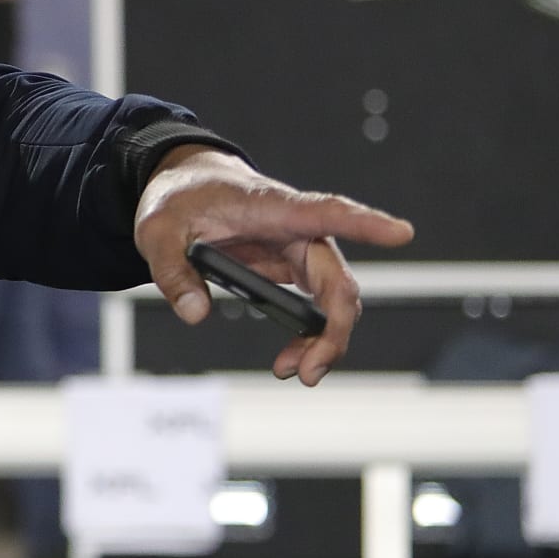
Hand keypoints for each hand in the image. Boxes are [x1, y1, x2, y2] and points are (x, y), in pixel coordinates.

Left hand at [134, 146, 413, 385]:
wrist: (184, 185)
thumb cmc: (177, 197)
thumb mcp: (156, 229)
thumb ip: (171, 270)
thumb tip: (195, 314)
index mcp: (269, 206)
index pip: (324, 211)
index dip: (363, 222)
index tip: (401, 232)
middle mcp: (295, 229)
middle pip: (335, 278)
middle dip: (332, 328)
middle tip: (308, 371)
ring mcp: (296, 250)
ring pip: (332, 299)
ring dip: (322, 340)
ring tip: (295, 372)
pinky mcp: (289, 269)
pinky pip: (314, 307)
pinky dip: (308, 337)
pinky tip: (291, 360)